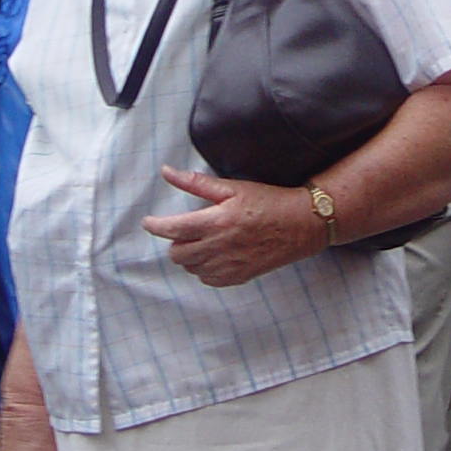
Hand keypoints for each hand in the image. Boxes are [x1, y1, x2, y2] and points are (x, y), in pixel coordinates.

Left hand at [144, 168, 323, 285]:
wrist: (301, 225)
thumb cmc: (269, 202)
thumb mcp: (233, 187)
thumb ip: (196, 183)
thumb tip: (167, 172)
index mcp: (216, 221)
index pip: (172, 229)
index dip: (155, 226)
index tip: (148, 222)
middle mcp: (219, 247)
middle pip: (177, 253)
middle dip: (174, 241)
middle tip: (185, 229)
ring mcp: (228, 266)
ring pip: (190, 268)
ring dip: (189, 254)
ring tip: (203, 240)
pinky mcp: (238, 277)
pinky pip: (207, 279)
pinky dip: (204, 268)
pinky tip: (216, 254)